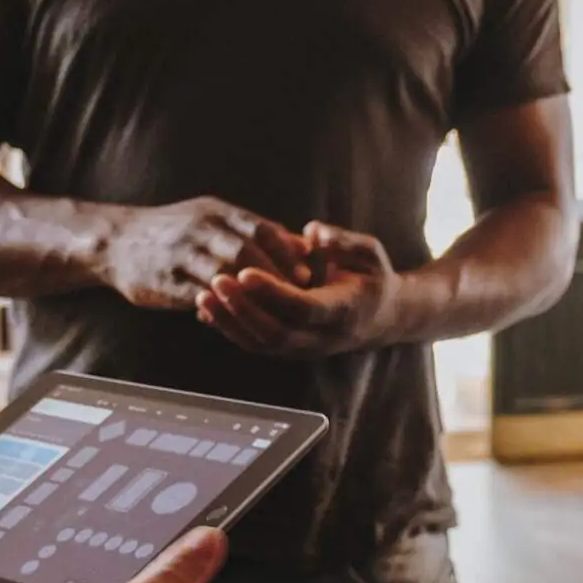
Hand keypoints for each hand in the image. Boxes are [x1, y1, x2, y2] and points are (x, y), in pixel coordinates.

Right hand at [102, 197, 310, 311]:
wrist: (115, 241)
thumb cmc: (174, 231)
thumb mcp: (212, 219)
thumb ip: (254, 232)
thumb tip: (302, 245)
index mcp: (215, 212)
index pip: (260, 229)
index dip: (286, 252)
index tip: (306, 274)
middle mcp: (199, 230)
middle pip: (246, 252)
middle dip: (275, 276)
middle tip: (296, 297)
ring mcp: (180, 255)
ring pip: (224, 275)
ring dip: (251, 295)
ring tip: (271, 311)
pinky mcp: (165, 281)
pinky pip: (199, 297)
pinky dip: (221, 308)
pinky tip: (236, 319)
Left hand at [196, 222, 399, 357]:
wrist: (379, 316)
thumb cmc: (372, 277)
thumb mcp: (370, 253)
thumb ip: (344, 242)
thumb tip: (313, 231)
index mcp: (343, 310)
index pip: (303, 307)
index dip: (273, 292)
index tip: (245, 271)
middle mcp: (322, 337)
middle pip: (276, 332)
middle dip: (243, 308)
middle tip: (216, 280)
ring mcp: (304, 349)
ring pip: (261, 344)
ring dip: (230, 322)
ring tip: (204, 294)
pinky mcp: (288, 350)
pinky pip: (255, 345)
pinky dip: (229, 328)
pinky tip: (208, 307)